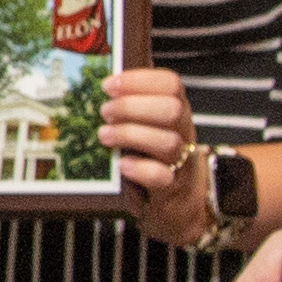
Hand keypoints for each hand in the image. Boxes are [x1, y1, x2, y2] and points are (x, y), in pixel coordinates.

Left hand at [98, 67, 208, 242]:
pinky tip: (122, 165)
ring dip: (131, 135)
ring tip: (105, 136)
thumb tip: (98, 87)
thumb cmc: (156, 156)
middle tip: (104, 112)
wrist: (181, 201)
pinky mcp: (172, 187)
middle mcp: (183, 132)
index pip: (171, 84)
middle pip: (171, 110)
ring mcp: (181, 160)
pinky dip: (140, 169)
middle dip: (132, 107)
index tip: (108, 85)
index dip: (139, 80)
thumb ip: (133, 106)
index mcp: (177, 110)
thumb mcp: (150, 125)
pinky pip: (162, 177)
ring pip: (168, 142)